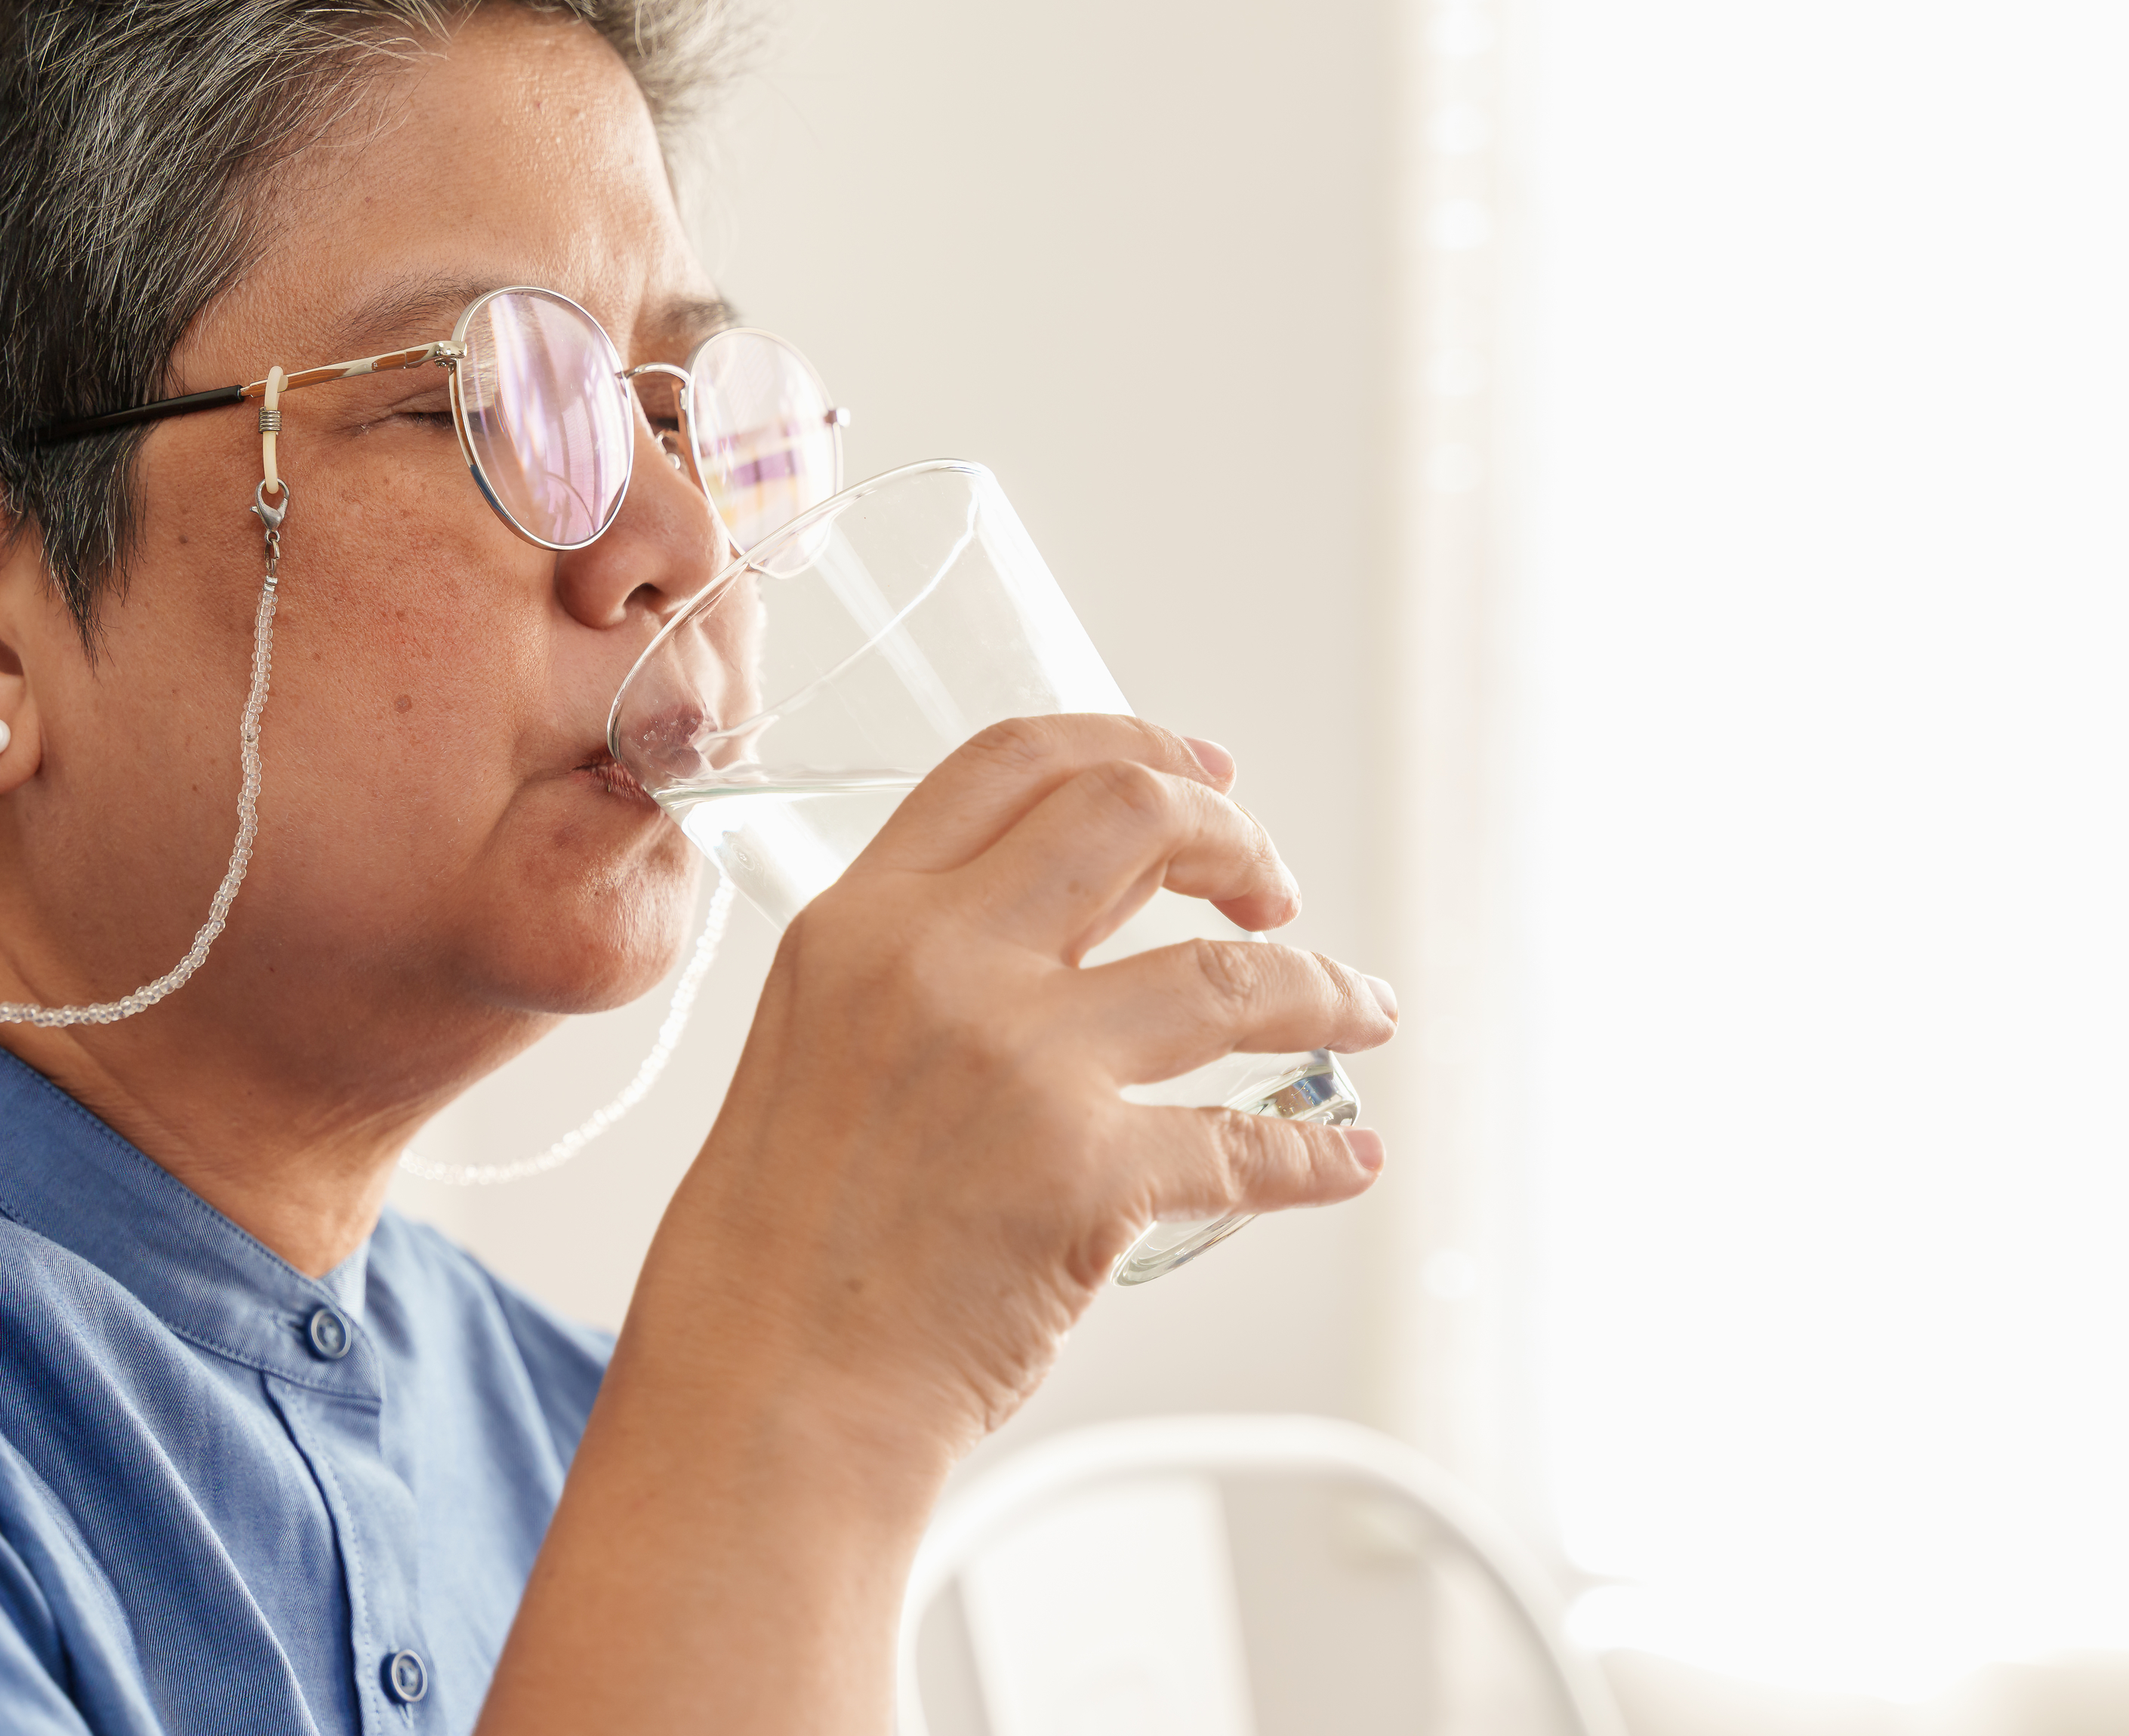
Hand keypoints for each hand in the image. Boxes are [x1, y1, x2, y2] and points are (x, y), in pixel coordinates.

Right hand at [636, 712, 1394, 1465]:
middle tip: (1271, 893)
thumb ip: (921, 964)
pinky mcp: (1087, 1176)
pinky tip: (1344, 1157)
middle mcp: (938, 962)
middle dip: (1234, 839)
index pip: (1012, 760)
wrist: (767, 1386)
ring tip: (1361, 1008)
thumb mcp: (816, 1041)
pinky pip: (1248, 1142)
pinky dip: (1317, 1151)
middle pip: (1132, 816)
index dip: (1129, 742)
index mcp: (860, 919)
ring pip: (1229, 976)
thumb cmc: (783, 1240)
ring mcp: (1019, 1064)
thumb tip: (1070, 923)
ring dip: (1321, 988)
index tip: (1201, 772)